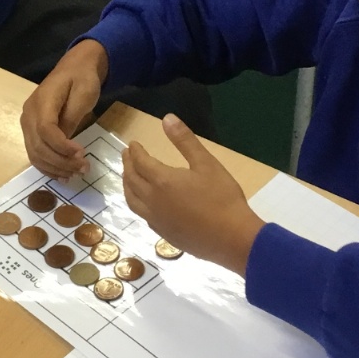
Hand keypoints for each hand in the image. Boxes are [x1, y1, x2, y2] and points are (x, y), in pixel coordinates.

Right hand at [21, 40, 107, 177]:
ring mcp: (28, 123)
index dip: (61, 146)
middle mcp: (29, 114)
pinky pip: (35, 153)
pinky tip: (62, 175)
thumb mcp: (84, 94)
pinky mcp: (31, 131)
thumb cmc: (82, 78)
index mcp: (42, 101)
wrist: (75, 67)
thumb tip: (65, 143)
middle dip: (61, 162)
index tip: (81, 154)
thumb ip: (72, 117)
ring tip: (76, 173)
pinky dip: (47, 167)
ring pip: (34, 154)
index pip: (45, 130)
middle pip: (38, 145)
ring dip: (54, 168)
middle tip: (84, 168)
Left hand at [123, 115, 264, 277]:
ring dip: (127, 185)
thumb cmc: (222, 198)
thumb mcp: (206, 164)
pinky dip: (136, 203)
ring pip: (132, 200)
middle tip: (127, 156)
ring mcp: (156, 220)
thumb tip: (166, 118)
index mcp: (162, 181)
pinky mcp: (163, 234)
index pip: (140, 162)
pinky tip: (144, 202)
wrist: (232, 239)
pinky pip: (141, 214)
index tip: (133, 144)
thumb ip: (185, 141)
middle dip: (127, 165)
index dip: (135, 152)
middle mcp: (152, 201)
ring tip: (128, 177)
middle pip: (132, 180)